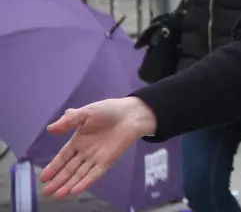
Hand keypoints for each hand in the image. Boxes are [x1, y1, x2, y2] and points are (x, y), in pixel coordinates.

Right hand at [40, 97, 157, 198]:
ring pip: (79, 174)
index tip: (42, 178)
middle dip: (58, 181)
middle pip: (69, 169)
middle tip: (46, 193)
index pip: (62, 157)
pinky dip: (85, 182)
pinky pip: (95, 174)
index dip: (53, 168)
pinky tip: (75, 191)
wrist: (131, 114)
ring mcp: (96, 158)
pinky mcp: (107, 161)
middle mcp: (85, 153)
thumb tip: (49, 128)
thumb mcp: (86, 112)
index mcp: (78, 141)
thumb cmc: (108, 111)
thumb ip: (69, 120)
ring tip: (58, 195)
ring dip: (69, 184)